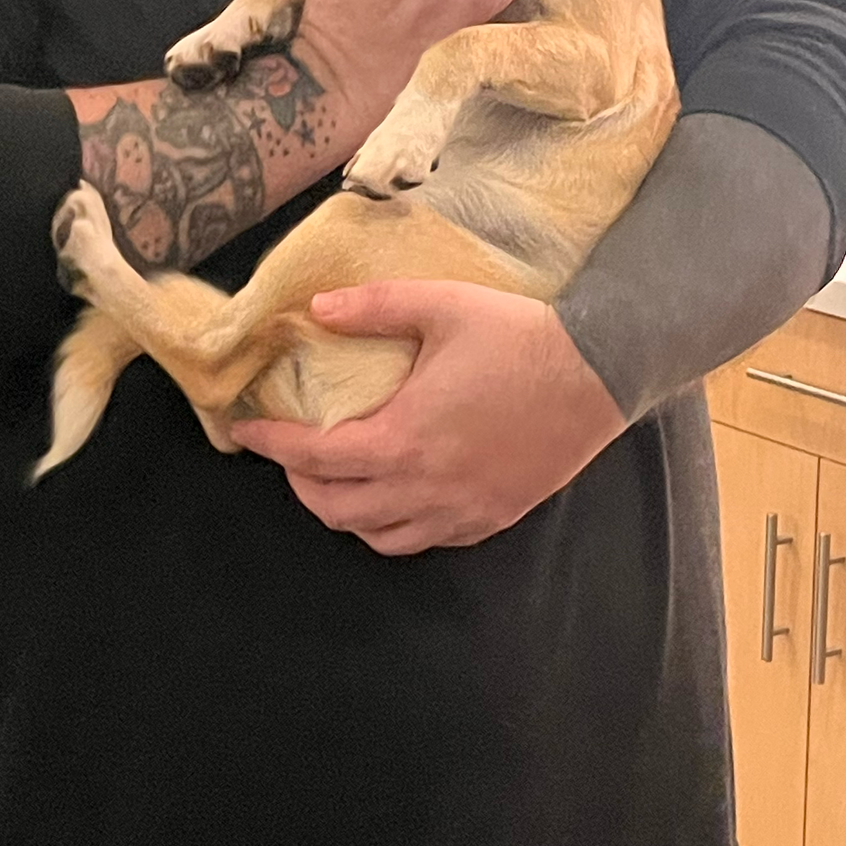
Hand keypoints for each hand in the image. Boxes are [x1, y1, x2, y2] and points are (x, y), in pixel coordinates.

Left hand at [230, 279, 626, 553]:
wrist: (600, 373)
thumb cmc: (519, 336)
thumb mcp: (441, 304)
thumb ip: (373, 306)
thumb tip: (316, 308)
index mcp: (403, 438)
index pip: (315, 456)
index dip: (272, 445)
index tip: (245, 431)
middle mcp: (425, 488)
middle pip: (336, 509)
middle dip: (300, 484)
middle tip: (290, 451)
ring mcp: (460, 512)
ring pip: (378, 536)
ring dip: (344, 511)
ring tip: (335, 477)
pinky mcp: (489, 519)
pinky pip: (424, 540)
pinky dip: (393, 525)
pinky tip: (393, 494)